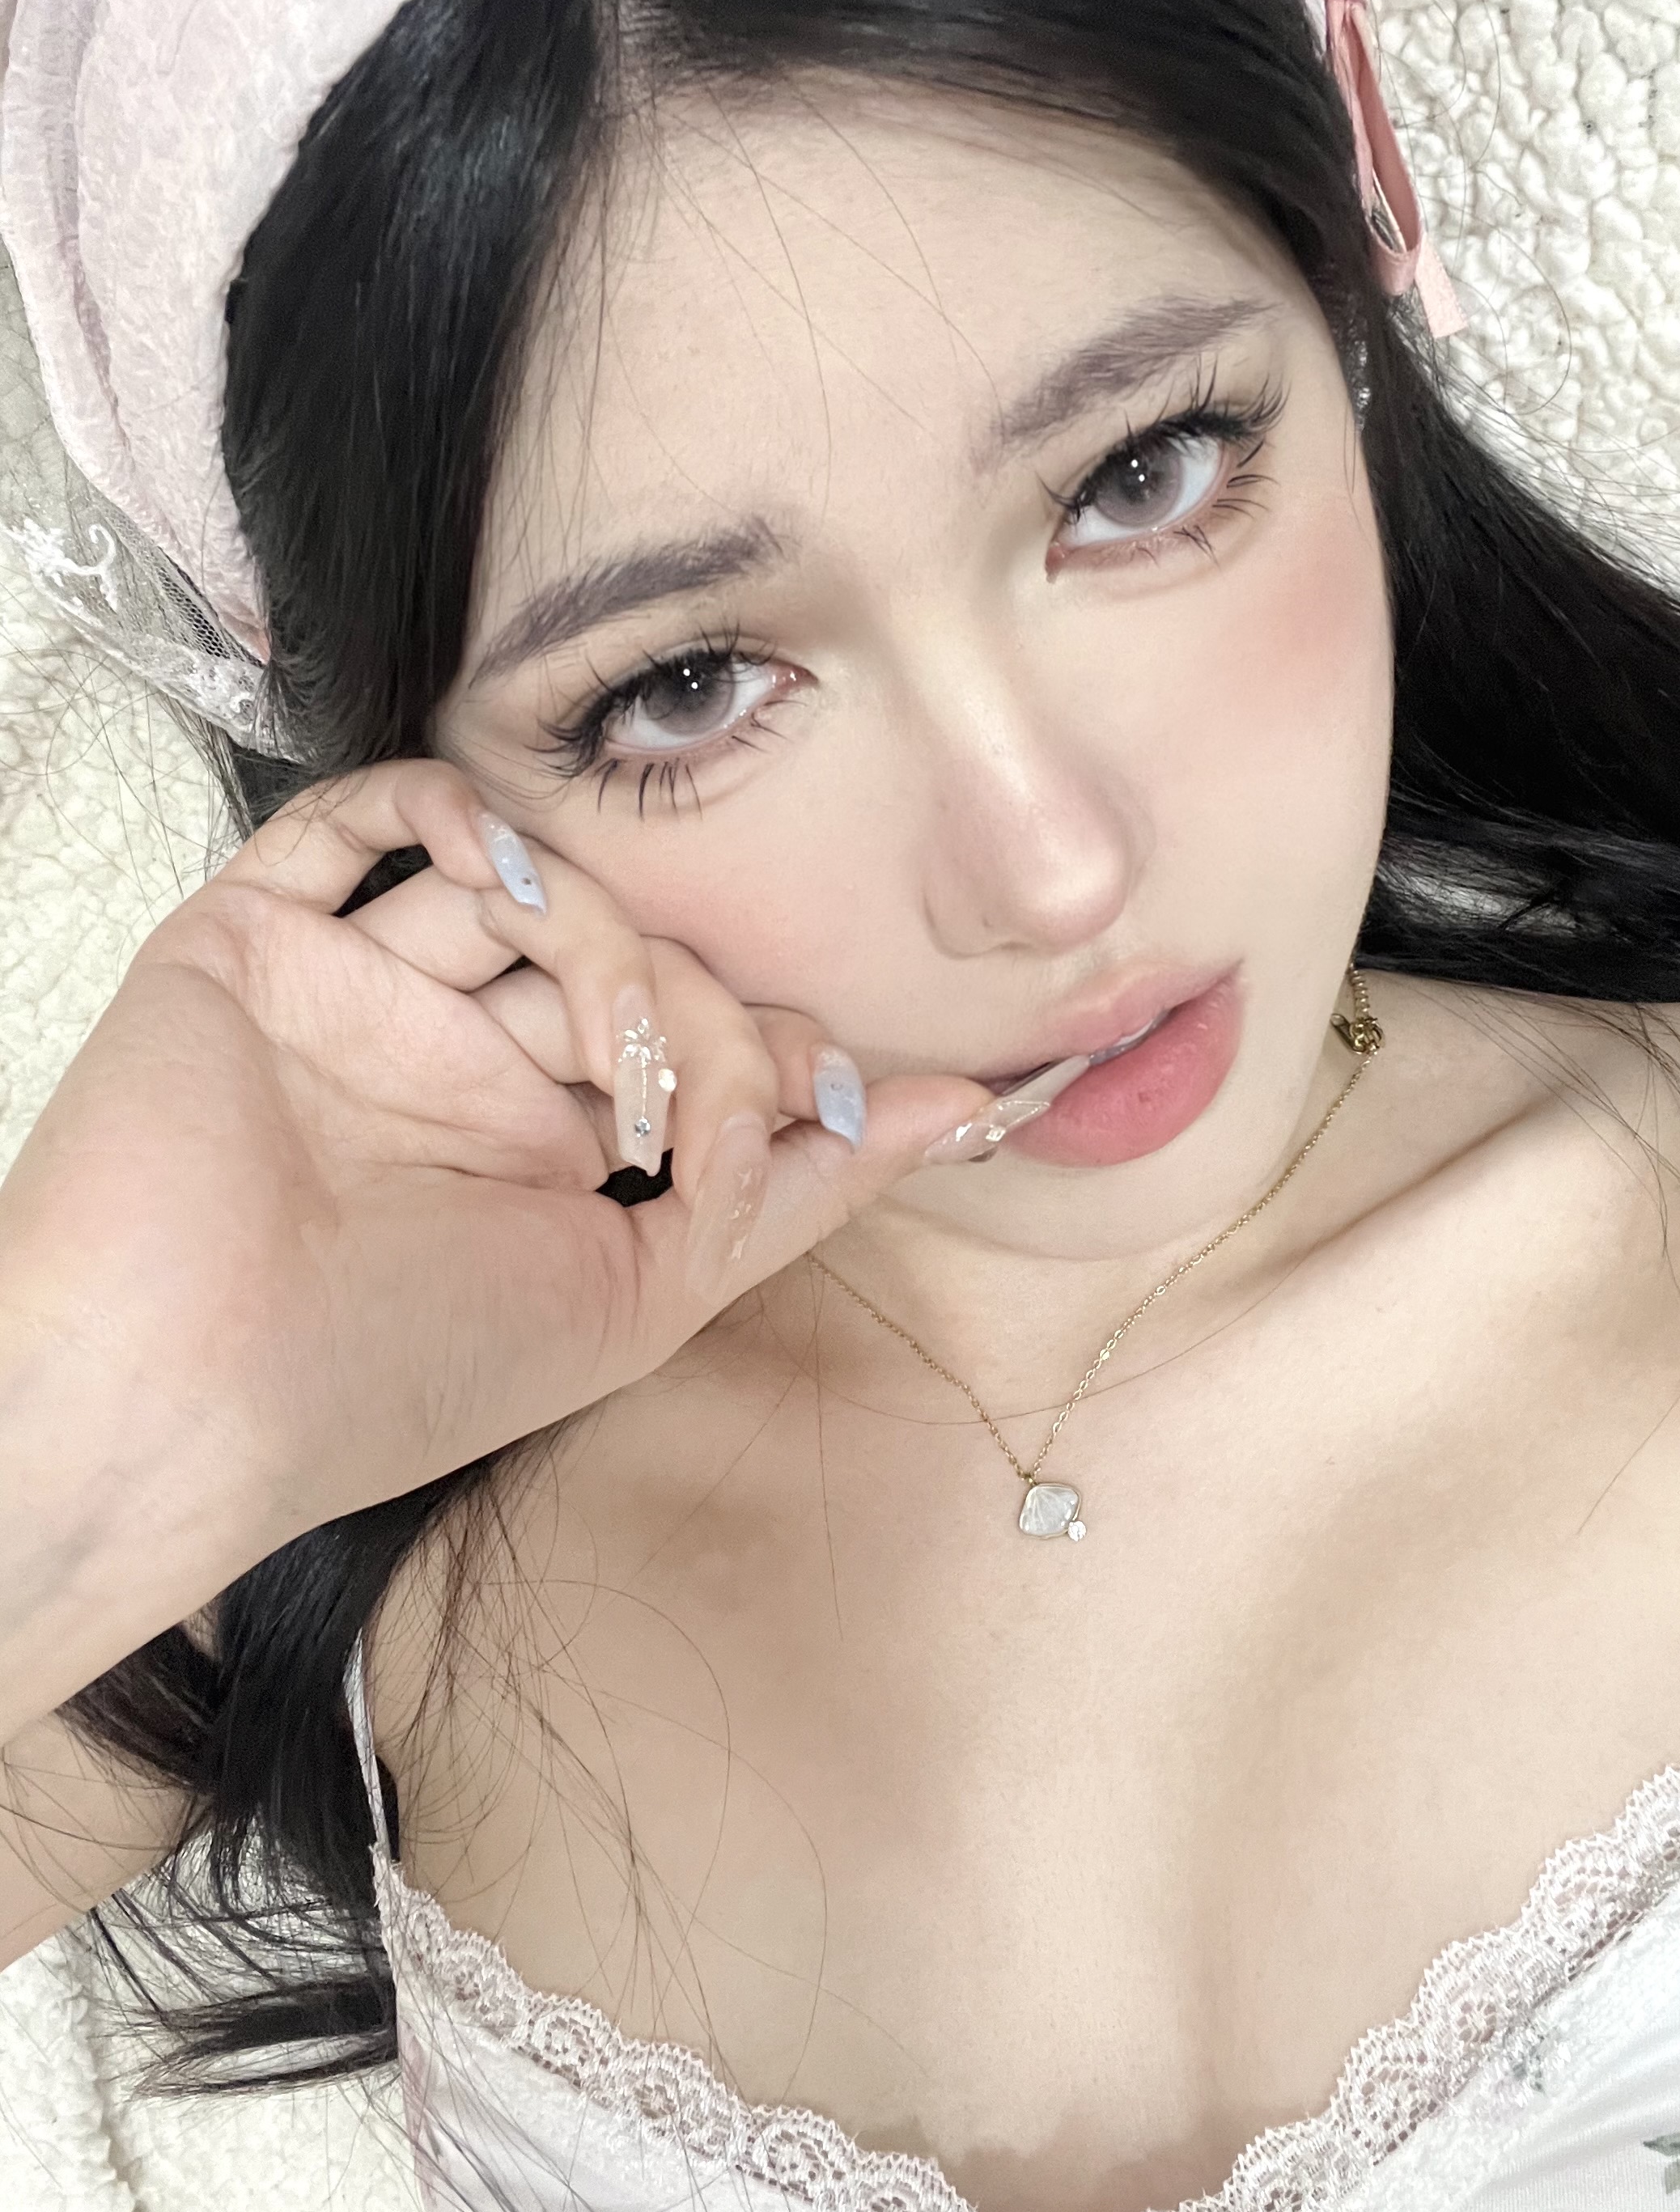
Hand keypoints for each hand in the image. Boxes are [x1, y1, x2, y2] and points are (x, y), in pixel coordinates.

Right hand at [0, 759, 986, 1718]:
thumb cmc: (402, 1373)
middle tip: (707, 1099)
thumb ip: (787, 1191)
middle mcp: (454, 1063)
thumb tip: (965, 1110)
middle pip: (623, 956)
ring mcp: (358, 996)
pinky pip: (351, 826)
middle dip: (705, 1011)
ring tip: (613, 1044)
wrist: (182, 1396)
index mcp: (539, 1149)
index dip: (777, 1051)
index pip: (689, 1039)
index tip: (866, 1090)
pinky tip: (503, 870)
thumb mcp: (640, 1296)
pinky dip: (442, 814)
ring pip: (518, 884)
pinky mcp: (250, 943)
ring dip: (600, 937)